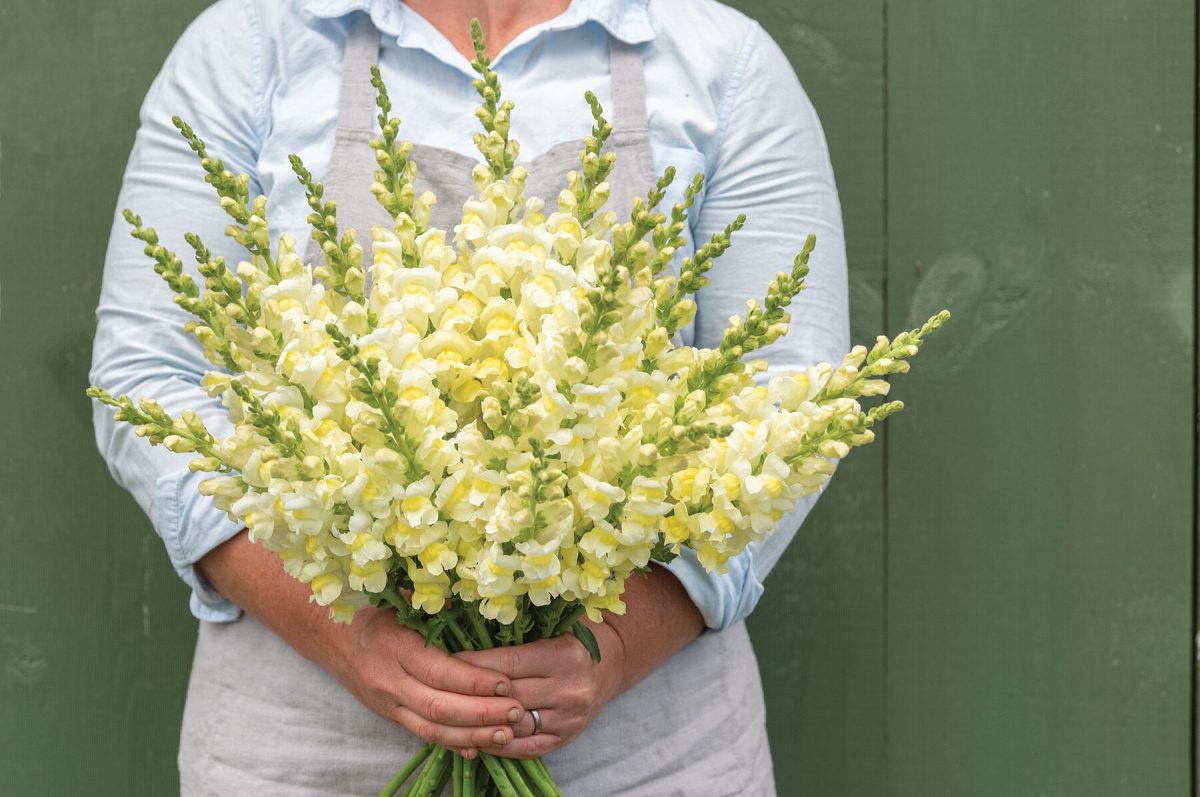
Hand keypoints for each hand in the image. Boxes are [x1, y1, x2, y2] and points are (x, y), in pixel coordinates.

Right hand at [325, 606, 528, 754]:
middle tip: (518, 712)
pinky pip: (422, 734)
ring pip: (433, 729)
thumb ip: (437, 606)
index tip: (507, 682)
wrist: (328, 635)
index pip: (440, 672)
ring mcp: (388, 703)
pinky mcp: (390, 715)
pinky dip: (452, 744)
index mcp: (395, 647)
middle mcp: (390, 681)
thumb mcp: (402, 600)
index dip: (475, 681)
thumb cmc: (372, 611)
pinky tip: (478, 746)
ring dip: (472, 734)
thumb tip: (479, 606)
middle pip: (440, 707)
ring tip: (507, 733)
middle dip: (482, 713)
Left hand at [456, 564, 704, 758]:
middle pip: (507, 696)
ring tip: (448, 713)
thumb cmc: (570, 638)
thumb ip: (520, 620)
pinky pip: (523, 748)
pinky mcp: (564, 739)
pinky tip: (473, 735)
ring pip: (512, 725)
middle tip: (436, 686)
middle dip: (469, 692)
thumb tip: (471, 603)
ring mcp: (567, 718)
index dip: (473, 664)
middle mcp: (568, 689)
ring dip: (479, 722)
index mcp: (563, 655)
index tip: (443, 659)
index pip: (508, 664)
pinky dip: (496, 744)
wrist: (610, 665)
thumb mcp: (553, 623)